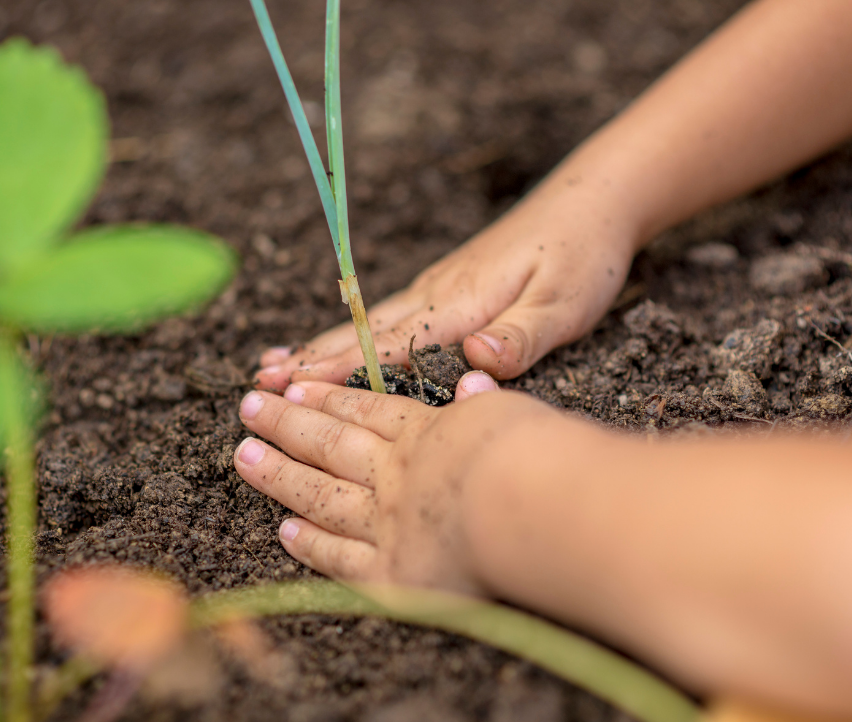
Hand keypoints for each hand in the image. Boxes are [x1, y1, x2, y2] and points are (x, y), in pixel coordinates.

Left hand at [232, 373, 549, 593]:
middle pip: (330, 444)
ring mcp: (385, 523)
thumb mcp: (509, 411)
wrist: (532, 508)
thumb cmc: (535, 453)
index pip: (365, 411)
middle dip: (286, 423)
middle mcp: (394, 474)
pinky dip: (311, 544)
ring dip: (279, 474)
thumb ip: (484, 401)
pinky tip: (285, 531)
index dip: (328, 398)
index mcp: (423, 433)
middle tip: (248, 408)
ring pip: (320, 494)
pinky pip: (340, 557)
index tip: (294, 385)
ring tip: (244, 456)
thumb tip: (476, 379)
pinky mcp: (391, 575)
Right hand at [254, 181, 636, 389]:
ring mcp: (436, 287)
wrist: (591, 201)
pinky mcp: (445, 286)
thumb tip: (473, 357)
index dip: (341, 370)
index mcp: (461, 304)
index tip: (294, 389)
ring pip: (367, 322)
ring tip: (273, 363)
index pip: (391, 345)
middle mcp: (437, 293)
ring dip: (318, 344)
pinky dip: (349, 331)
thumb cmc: (583, 256)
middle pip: (363, 331)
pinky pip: (386, 315)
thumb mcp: (566, 304)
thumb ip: (520, 337)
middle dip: (311, 360)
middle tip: (260, 383)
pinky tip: (333, 340)